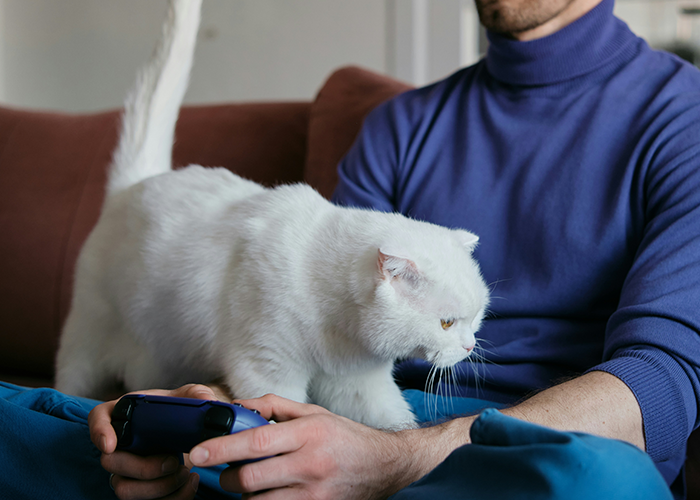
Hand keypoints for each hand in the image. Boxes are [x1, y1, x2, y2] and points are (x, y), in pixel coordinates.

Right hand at [89, 383, 223, 499]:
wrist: (191, 434)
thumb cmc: (182, 412)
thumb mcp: (191, 397)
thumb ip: (197, 395)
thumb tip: (206, 400)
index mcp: (126, 414)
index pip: (98, 418)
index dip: (99, 432)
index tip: (110, 445)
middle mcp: (120, 444)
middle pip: (110, 463)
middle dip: (144, 468)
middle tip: (174, 461)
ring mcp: (127, 470)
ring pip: (125, 490)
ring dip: (158, 487)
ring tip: (185, 472)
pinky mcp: (141, 490)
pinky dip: (172, 498)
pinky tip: (190, 483)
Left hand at [187, 394, 417, 499]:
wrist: (383, 466)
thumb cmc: (344, 436)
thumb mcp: (313, 413)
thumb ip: (274, 406)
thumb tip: (237, 405)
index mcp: (308, 433)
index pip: (255, 443)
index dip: (221, 448)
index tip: (197, 452)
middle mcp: (310, 464)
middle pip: (249, 479)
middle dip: (227, 478)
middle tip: (227, 472)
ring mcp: (314, 494)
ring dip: (245, 495)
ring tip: (253, 482)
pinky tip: (269, 493)